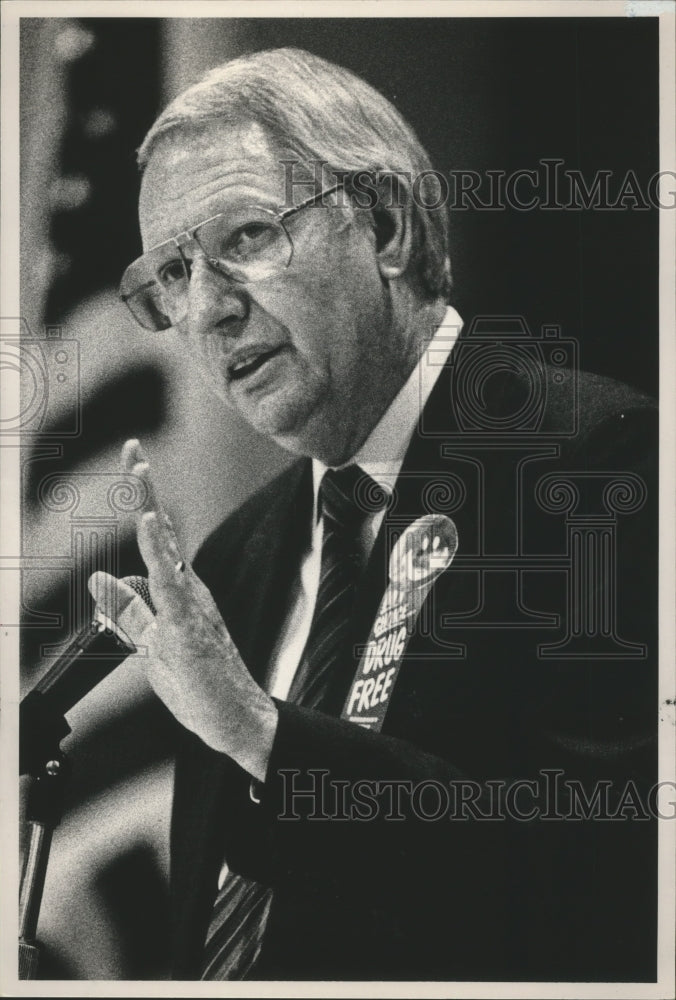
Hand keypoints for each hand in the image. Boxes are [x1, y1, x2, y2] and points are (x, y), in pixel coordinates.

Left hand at [88, 439, 276, 782]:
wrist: (236, 719)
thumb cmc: (200, 684)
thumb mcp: (151, 646)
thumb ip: (127, 612)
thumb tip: (98, 578)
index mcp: (179, 592)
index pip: (157, 539)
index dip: (143, 501)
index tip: (134, 463)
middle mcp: (188, 589)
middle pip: (163, 530)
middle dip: (146, 489)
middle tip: (133, 449)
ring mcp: (191, 604)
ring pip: (166, 547)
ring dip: (150, 506)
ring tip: (139, 470)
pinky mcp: (190, 625)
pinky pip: (170, 583)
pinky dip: (157, 552)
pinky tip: (147, 526)